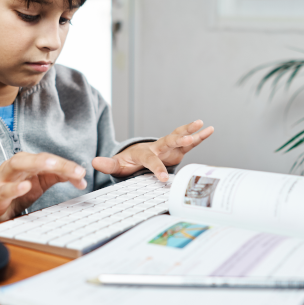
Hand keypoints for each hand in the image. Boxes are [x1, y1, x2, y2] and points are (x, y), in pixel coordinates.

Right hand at [0, 152, 86, 222]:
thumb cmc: (14, 192)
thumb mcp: (39, 183)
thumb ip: (57, 177)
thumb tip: (80, 177)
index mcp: (28, 163)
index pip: (50, 160)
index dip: (67, 166)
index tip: (82, 174)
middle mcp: (16, 166)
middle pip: (37, 159)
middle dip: (55, 161)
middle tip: (73, 168)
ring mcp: (4, 178)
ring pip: (18, 165)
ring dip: (35, 163)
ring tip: (52, 165)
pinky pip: (4, 189)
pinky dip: (15, 187)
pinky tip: (25, 186)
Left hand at [92, 120, 213, 182]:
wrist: (136, 156)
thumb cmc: (127, 161)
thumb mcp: (117, 165)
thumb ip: (108, 164)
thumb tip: (93, 162)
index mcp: (144, 153)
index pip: (151, 160)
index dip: (157, 169)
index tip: (163, 179)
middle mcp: (158, 147)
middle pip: (168, 141)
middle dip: (179, 138)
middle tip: (189, 136)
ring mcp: (168, 147)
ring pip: (180, 137)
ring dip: (191, 131)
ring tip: (203, 126)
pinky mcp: (177, 149)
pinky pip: (189, 142)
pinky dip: (200, 136)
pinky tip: (210, 129)